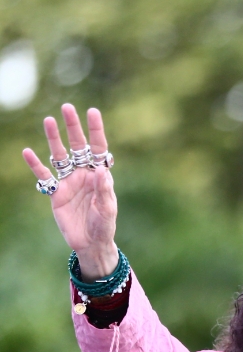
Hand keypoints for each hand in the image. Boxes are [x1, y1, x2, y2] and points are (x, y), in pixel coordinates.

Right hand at [22, 104, 117, 278]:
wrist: (90, 243)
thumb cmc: (103, 226)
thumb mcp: (107, 209)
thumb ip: (104, 190)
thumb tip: (102, 170)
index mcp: (100, 175)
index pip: (98, 149)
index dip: (96, 130)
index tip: (92, 112)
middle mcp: (84, 174)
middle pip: (78, 146)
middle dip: (73, 127)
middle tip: (67, 108)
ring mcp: (68, 181)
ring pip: (60, 155)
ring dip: (53, 139)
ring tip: (48, 120)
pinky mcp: (55, 192)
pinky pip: (43, 175)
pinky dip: (35, 164)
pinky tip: (27, 151)